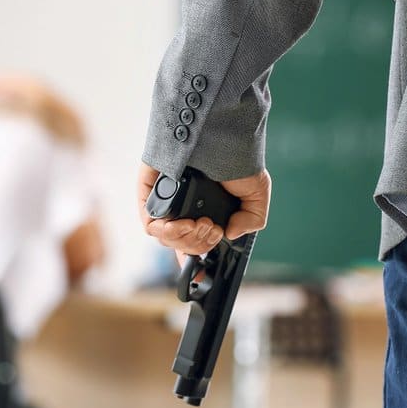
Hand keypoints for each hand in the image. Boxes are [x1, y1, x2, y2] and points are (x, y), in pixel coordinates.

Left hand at [137, 164, 270, 264]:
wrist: (219, 130)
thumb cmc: (237, 156)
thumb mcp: (257, 192)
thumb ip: (251, 219)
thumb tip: (230, 234)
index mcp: (205, 213)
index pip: (194, 246)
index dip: (197, 265)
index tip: (202, 277)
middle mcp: (184, 210)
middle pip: (183, 246)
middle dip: (200, 244)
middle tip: (212, 228)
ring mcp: (165, 204)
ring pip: (168, 240)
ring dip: (187, 239)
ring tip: (201, 223)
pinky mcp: (149, 195)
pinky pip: (150, 225)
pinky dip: (167, 231)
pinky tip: (181, 223)